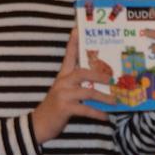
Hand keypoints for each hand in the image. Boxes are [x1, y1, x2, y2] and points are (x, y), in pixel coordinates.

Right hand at [33, 24, 109, 143]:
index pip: (68, 56)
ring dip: (104, 97)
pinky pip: (86, 109)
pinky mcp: (64, 108)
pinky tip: (106, 117)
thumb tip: (103, 84)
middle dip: (99, 75)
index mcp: (63, 76)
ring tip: (116, 101)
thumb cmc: (56, 107)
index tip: (77, 29)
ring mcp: (63, 95)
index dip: (73, 43)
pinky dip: (98, 113)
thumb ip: (80, 86)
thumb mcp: (65, 93)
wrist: (38, 125)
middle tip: (112, 79)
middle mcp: (62, 83)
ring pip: (88, 92)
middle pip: (82, 72)